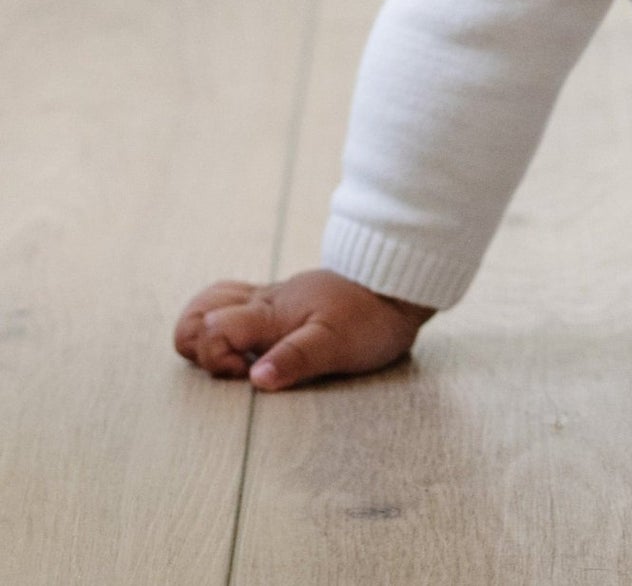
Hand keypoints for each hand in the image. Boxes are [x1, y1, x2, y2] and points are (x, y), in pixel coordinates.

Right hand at [173, 269, 433, 390]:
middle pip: (197, 313)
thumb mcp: (337, 344)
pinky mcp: (285, 304)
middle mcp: (263, 304)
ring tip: (235, 358)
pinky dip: (229, 323)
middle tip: (233, 367)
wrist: (399, 288)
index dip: (215, 357)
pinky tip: (251, 344)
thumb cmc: (370, 317)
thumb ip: (295, 359)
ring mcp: (272, 301)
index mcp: (269, 314)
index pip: (210, 328)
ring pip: (213, 304)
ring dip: (209, 332)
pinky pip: (238, 304)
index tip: (244, 374)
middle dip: (195, 344)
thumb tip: (255, 379)